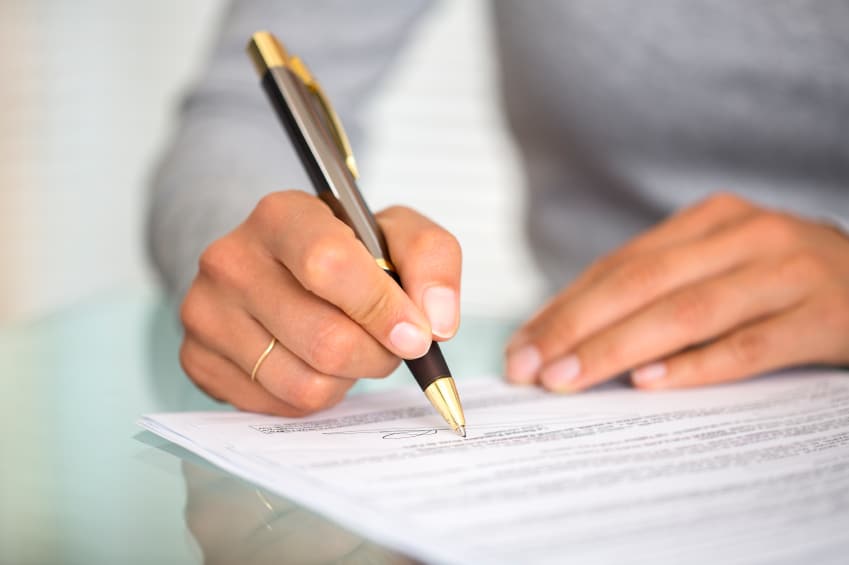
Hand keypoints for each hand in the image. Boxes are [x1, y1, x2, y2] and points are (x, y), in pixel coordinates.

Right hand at [179, 191, 460, 414]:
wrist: (280, 265)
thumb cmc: (345, 250)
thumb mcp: (396, 234)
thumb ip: (432, 261)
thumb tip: (437, 323)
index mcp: (281, 215)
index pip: (329, 266)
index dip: (381, 309)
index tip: (416, 336)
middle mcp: (231, 259)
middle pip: (325, 339)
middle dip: (377, 355)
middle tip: (389, 344)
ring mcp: (205, 312)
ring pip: (305, 383)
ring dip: (348, 379)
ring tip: (348, 348)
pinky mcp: (197, 358)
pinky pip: (278, 405)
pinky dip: (314, 395)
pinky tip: (312, 362)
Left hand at [505, 193, 848, 391]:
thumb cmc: (782, 282)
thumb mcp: (721, 266)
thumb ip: (659, 290)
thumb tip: (571, 336)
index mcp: (710, 220)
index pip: (619, 266)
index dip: (564, 305)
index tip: (521, 345)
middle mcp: (745, 237)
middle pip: (642, 284)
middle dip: (576, 327)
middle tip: (529, 367)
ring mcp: (787, 273)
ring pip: (687, 312)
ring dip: (618, 348)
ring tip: (569, 378)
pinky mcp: (824, 316)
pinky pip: (749, 346)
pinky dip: (696, 366)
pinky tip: (649, 384)